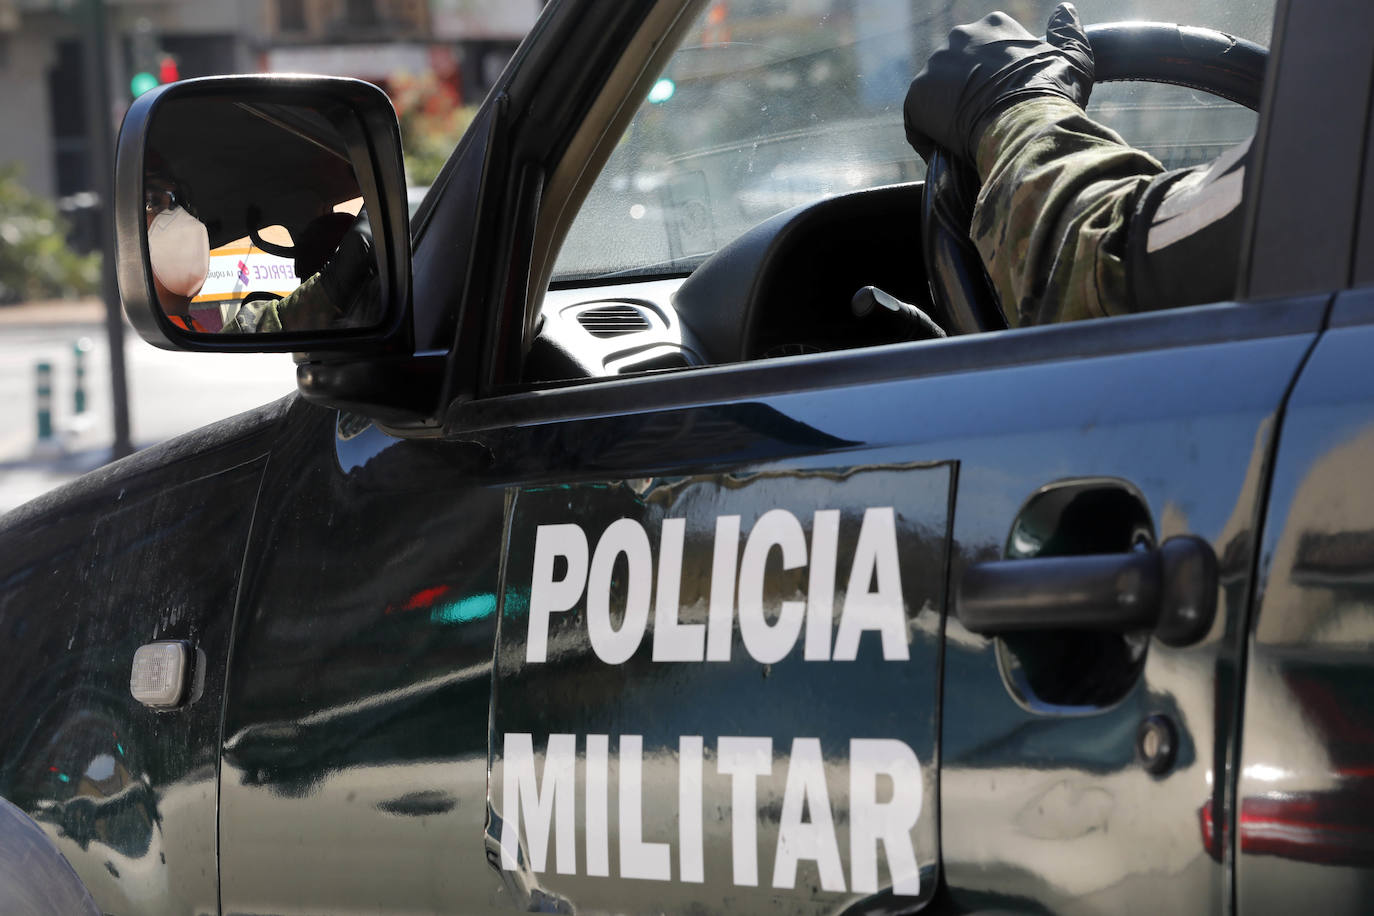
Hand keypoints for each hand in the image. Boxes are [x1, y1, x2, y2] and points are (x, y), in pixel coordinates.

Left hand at [904, 3, 1093, 162]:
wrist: (1024, 121)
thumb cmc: (1052, 93)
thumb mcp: (1073, 58)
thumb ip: (1067, 32)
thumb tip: (1065, 9)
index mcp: (994, 24)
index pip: (987, 49)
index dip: (995, 77)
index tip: (1004, 99)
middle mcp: (960, 36)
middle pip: (958, 67)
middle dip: (967, 90)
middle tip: (983, 119)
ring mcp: (936, 64)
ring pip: (936, 90)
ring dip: (946, 110)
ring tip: (964, 137)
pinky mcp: (917, 93)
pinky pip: (917, 118)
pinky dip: (928, 135)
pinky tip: (945, 151)